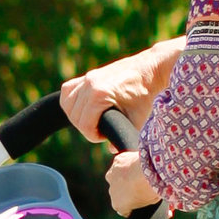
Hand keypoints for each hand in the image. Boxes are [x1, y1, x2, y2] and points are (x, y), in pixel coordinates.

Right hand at [60, 44, 179, 138]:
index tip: (103, 137)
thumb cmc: (146, 93)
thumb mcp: (138, 118)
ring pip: (67, 104)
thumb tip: (112, 149)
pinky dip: (71, 101)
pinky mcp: (88, 75)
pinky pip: (68, 90)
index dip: (93, 136)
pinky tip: (82, 108)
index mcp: (100, 94)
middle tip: (101, 130)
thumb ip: (123, 135)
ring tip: (93, 121)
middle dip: (86, 128)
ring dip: (77, 116)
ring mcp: (87, 78)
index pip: (84, 124)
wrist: (151, 69)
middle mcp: (90, 84)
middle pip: (75, 116)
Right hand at [106, 149, 159, 214]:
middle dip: (129, 190)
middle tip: (143, 186)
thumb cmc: (152, 188)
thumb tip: (168, 212)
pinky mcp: (117, 161)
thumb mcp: (154, 201)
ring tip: (141, 173)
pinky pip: (122, 163)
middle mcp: (111, 192)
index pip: (124, 209)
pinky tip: (138, 162)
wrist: (149, 170)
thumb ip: (152, 204)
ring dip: (126, 177)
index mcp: (118, 206)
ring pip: (118, 178)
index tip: (143, 201)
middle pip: (120, 193)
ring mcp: (112, 176)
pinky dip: (128, 163)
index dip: (134, 205)